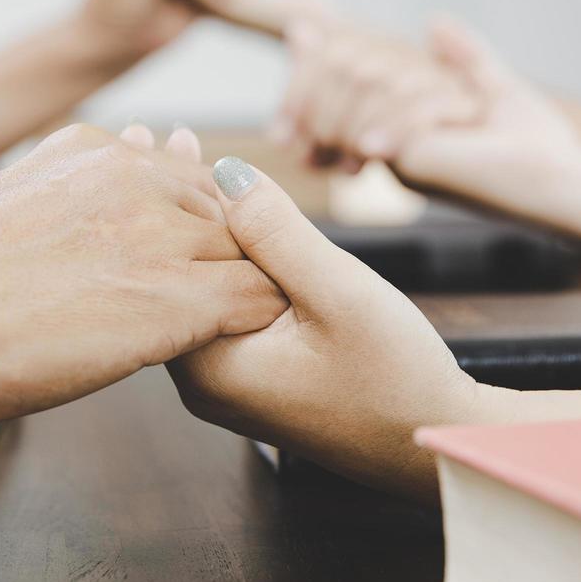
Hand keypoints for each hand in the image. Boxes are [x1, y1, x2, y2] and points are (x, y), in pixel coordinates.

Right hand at [0, 123, 286, 426]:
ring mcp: (159, 233)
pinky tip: (220, 357)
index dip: (198, 234)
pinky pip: (256, 302)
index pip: (194, 183)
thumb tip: (109, 188)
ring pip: (252, 256)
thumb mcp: (14, 206)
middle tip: (207, 314)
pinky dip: (248, 330)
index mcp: (98, 151)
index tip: (183, 274)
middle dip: (226, 261)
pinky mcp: (175, 296)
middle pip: (231, 216)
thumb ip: (71, 197)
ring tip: (218, 338)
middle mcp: (137, 176)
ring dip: (241, 296)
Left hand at [168, 156, 495, 501]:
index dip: (164, 192)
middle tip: (144, 135)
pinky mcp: (253, 379)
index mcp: (209, 367)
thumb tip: (225, 172)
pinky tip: (229, 217)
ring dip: (200, 227)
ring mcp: (227, 382)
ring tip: (176, 159)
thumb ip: (279, 234)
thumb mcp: (342, 295)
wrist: (435, 446)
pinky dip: (227, 259)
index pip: (168, 265)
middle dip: (169, 203)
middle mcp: (204, 380)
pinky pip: (224, 306)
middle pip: (173, 275)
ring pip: (199, 288)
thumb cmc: (398, 380)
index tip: (147, 136)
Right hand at [281, 17, 580, 211]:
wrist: (563, 180)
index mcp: (393, 133)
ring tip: (464, 107)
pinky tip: (467, 117)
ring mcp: (391, 158)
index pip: (329, 82)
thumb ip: (461, 57)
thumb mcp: (494, 86)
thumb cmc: (535, 146)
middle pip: (342, 73)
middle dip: (393, 60)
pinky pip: (397, 109)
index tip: (329, 37)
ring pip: (363, 84)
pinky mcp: (409, 163)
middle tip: (451, 90)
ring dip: (419, 81)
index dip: (333, 54)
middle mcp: (382, 150)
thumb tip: (431, 22)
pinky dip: (438, 101)